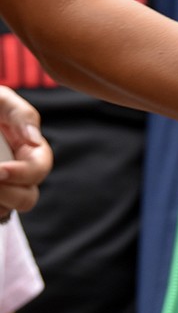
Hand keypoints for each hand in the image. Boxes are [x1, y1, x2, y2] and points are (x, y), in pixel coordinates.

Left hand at [0, 86, 52, 217]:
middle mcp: (19, 173)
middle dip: (9, 195)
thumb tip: (35, 139)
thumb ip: (22, 116)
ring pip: (5, 210)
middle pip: (27, 198)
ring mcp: (3, 186)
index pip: (39, 170)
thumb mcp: (3, 101)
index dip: (22, 174)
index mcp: (31, 151)